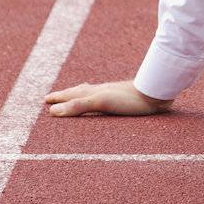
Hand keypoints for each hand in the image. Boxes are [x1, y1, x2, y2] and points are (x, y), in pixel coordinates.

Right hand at [44, 80, 172, 116]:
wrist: (156, 93)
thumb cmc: (129, 98)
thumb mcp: (100, 102)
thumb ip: (78, 106)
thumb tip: (53, 111)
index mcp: (92, 92)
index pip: (70, 95)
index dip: (58, 99)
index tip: (46, 100)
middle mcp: (100, 92)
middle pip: (78, 93)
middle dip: (65, 96)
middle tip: (54, 98)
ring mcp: (112, 95)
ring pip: (90, 95)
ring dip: (79, 97)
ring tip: (75, 97)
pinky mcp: (123, 100)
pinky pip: (103, 100)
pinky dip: (95, 101)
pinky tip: (103, 102)